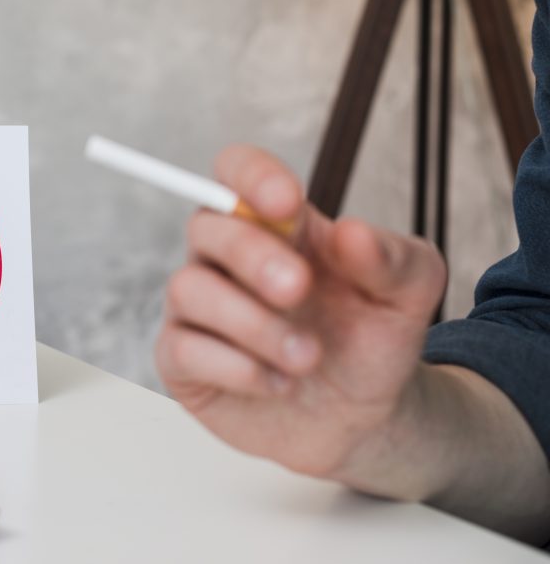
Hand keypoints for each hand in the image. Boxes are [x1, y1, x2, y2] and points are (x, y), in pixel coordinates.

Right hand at [154, 145, 446, 481]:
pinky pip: (181, 349)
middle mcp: (227, 258)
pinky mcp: (184, 361)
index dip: (251, 176)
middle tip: (298, 289)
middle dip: (251, 255)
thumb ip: (392, 257)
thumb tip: (352, 232)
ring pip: (188, 288)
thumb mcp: (410, 293)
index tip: (289, 205)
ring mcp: (200, 309)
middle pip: (206, 226)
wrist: (364, 418)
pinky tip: (279, 383)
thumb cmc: (372, 338)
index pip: (236, 171)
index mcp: (276, 225)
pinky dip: (236, 368)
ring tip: (308, 357)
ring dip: (252, 323)